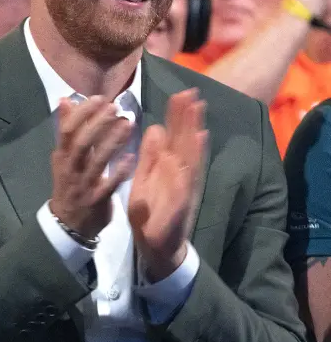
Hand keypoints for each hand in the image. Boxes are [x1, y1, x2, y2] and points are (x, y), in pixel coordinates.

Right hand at [50, 96, 134, 238]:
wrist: (68, 224)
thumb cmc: (70, 183)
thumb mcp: (64, 156)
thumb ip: (67, 129)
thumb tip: (65, 99)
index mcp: (62, 155)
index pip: (67, 129)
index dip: (83, 113)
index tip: (99, 98)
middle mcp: (70, 168)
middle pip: (81, 142)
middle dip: (97, 123)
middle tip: (115, 107)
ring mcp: (83, 185)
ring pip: (96, 161)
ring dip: (112, 141)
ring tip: (128, 124)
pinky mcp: (96, 200)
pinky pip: (108, 185)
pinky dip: (119, 171)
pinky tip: (131, 157)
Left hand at [128, 89, 207, 282]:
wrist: (155, 248)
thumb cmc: (150, 213)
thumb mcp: (144, 179)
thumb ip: (150, 155)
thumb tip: (155, 127)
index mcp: (167, 168)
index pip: (174, 137)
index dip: (178, 117)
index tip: (181, 93)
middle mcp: (179, 175)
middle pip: (185, 143)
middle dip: (188, 119)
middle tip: (192, 92)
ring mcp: (182, 190)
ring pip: (190, 160)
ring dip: (194, 138)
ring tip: (197, 116)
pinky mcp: (180, 207)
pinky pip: (185, 187)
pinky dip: (189, 171)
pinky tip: (192, 157)